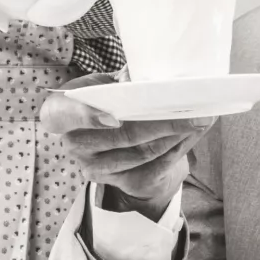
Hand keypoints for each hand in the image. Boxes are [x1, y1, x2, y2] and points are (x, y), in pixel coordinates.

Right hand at [40, 78, 213, 220]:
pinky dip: (178, 148)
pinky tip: (193, 134)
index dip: (85, 116)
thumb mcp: (108, 85)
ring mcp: (95, 168)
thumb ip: (120, 81)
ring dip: (176, 134)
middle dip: (161, 121)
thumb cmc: (112, 103)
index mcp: (61, 113)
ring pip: (144, 151)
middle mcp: (74, 144)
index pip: (59, 115)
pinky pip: (156, 166)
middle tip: (192, 108)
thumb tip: (146, 76)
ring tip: (200, 118)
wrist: (118, 143)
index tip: (115, 117)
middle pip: (122, 135)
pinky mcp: (120, 183)